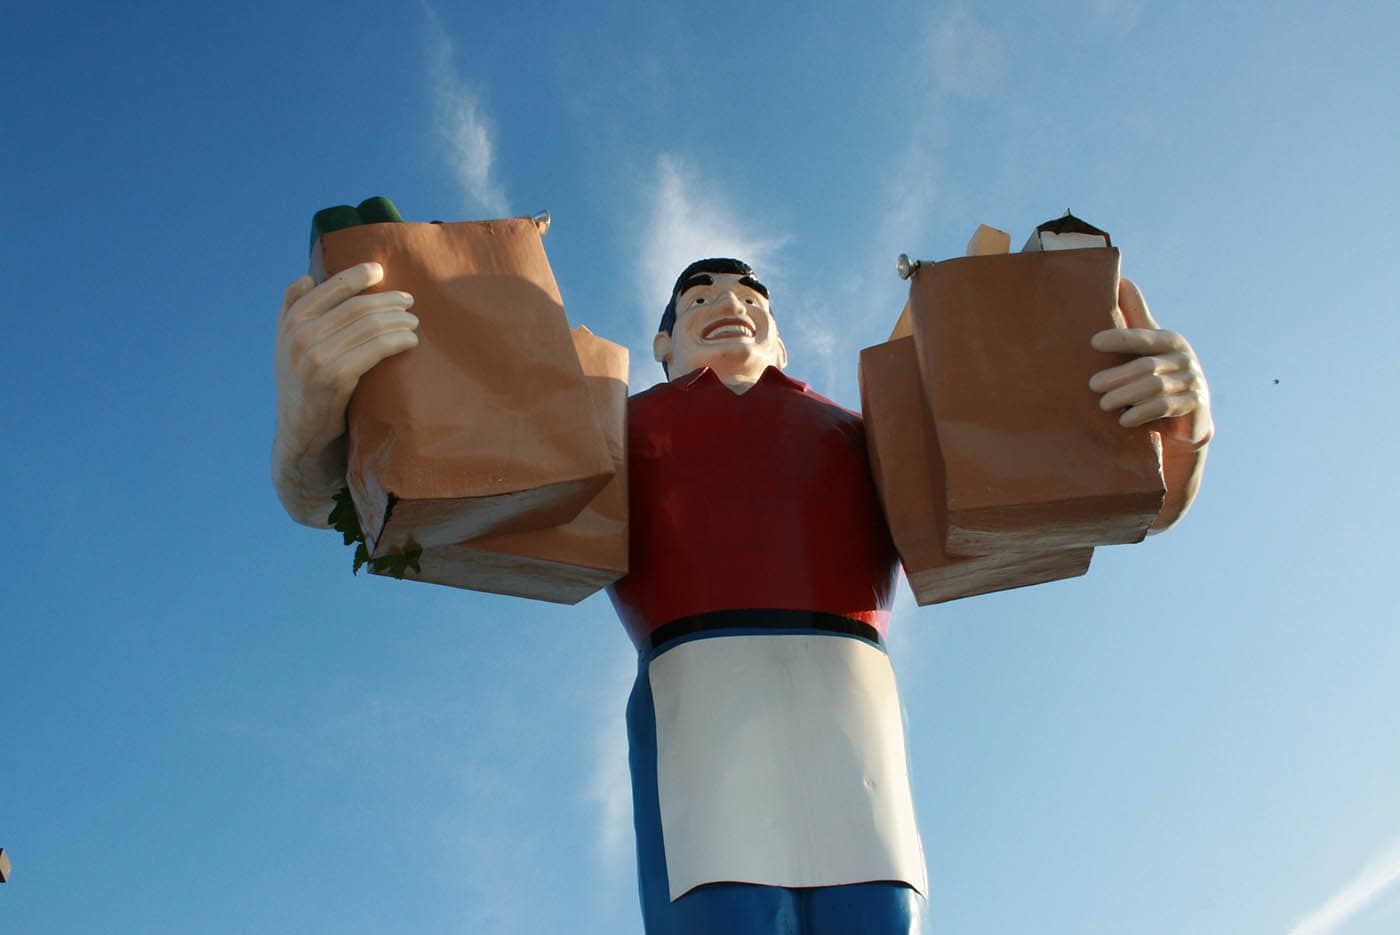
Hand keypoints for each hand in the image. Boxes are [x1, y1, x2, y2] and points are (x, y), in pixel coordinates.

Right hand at [272, 262, 417, 524]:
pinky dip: (398, 340)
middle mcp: (299, 335)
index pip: (330, 287)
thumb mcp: (287, 346)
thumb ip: (292, 311)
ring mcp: (315, 357)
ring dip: (398, 319)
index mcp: (291, 321)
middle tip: (409, 301)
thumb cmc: (302, 386)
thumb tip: (307, 277)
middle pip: (356, 306)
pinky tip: (410, 340)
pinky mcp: (334, 378)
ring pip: (369, 325)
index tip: (380, 270)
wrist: (300, 435)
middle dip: (388, 300)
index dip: (358, 276)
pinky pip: (375, 348)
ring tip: (414, 321)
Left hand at [1088, 278, 1212, 448]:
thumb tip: (1122, 280)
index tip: (1094, 341)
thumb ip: (1135, 318)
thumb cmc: (1159, 376)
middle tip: (1092, 384)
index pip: (1143, 337)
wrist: (1188, 418)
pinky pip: (1166, 406)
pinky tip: (1124, 420)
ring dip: (1126, 395)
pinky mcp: (1195, 404)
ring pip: (1155, 386)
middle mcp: (1184, 358)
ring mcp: (1193, 381)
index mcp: (1169, 340)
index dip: (1120, 338)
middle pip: (1146, 365)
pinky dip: (1143, 412)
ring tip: (1103, 404)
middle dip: (1117, 375)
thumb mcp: (1147, 348)